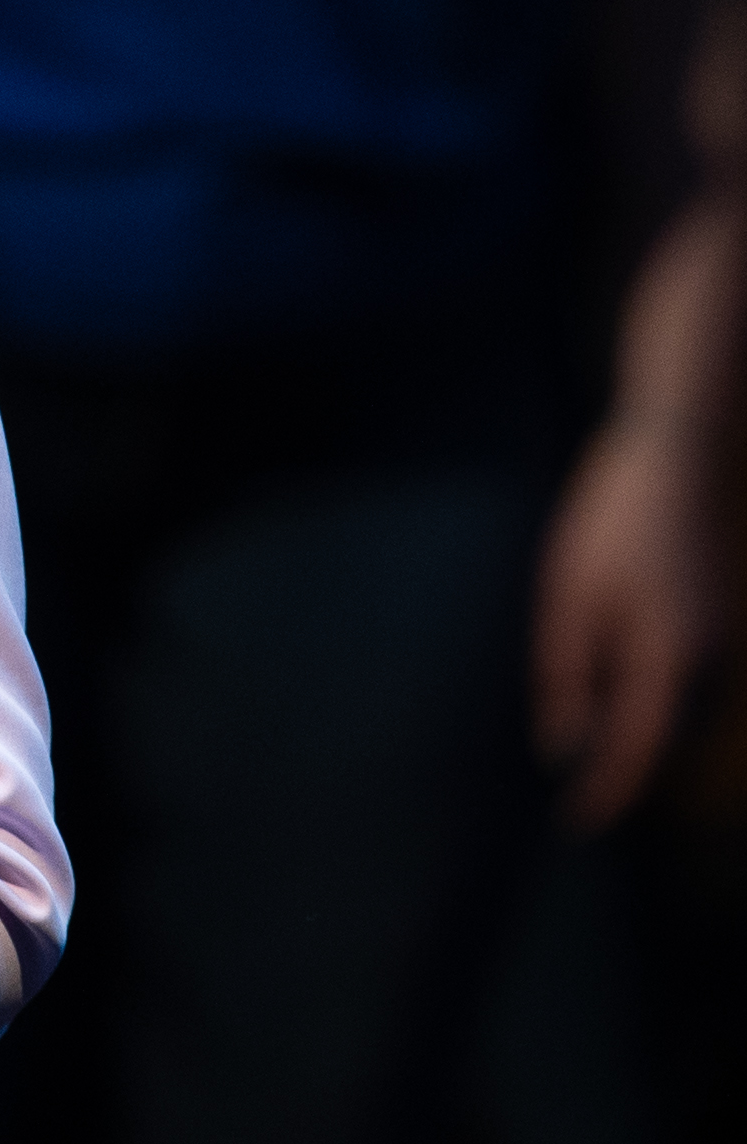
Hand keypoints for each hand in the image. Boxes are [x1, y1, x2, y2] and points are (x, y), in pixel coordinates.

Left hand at [535, 413, 723, 827]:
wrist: (675, 457)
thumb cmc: (610, 523)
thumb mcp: (568, 599)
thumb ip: (566, 677)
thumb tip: (564, 746)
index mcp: (670, 660)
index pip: (638, 750)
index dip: (608, 792)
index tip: (578, 826)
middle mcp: (708, 663)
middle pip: (667, 742)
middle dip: (627, 772)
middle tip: (581, 803)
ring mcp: (719, 643)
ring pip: (680, 716)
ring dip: (642, 740)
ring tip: (594, 761)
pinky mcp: (715, 623)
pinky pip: (688, 687)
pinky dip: (656, 706)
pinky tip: (620, 701)